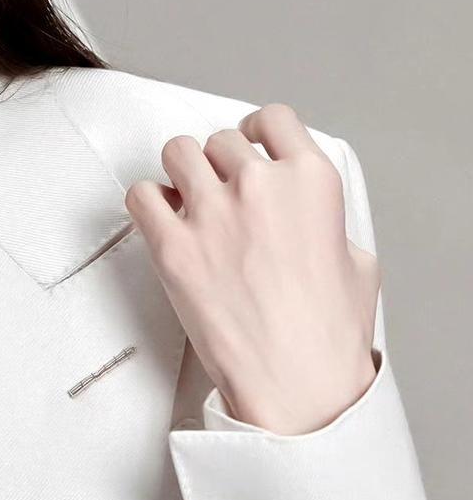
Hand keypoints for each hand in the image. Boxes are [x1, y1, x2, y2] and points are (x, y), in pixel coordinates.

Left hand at [123, 103, 380, 433]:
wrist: (295, 380)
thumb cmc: (327, 335)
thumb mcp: (358, 262)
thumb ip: (328, 225)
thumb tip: (310, 224)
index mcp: (311, 180)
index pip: (274, 119)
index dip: (255, 130)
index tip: (246, 143)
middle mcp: (261, 185)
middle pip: (220, 140)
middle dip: (217, 165)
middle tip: (217, 194)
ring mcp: (214, 212)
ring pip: (177, 152)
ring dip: (180, 174)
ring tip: (185, 202)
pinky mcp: (173, 246)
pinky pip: (140, 195)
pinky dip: (147, 203)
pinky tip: (160, 222)